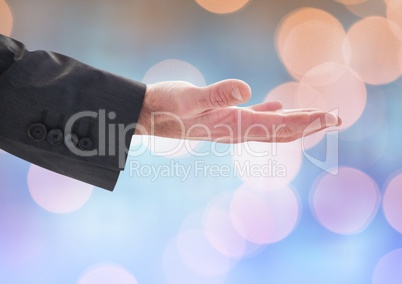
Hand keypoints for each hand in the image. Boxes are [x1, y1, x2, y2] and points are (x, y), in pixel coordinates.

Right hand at [135, 79, 340, 142]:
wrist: (147, 115)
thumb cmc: (165, 106)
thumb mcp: (189, 97)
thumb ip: (216, 95)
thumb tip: (247, 90)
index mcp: (233, 124)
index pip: (279, 124)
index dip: (307, 121)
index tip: (333, 118)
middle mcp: (236, 128)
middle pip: (282, 130)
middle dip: (311, 125)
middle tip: (338, 119)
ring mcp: (230, 125)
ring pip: (271, 125)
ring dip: (296, 121)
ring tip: (317, 116)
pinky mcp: (222, 118)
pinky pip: (255, 118)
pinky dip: (272, 114)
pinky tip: (278, 107)